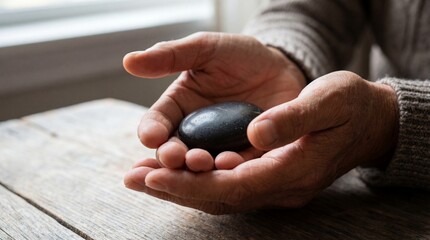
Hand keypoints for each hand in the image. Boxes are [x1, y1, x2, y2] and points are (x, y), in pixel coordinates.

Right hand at [123, 32, 305, 170]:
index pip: (156, 124)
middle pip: (174, 153)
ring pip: (202, 166)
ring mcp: (219, 148)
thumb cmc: (239, 56)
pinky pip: (236, 167)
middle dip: (172, 158)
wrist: (280, 68)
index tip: (152, 137)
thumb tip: (128, 61)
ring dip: (198, 169)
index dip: (151, 131)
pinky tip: (231, 164)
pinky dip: (231, 169)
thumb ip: (170, 56)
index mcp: (177, 109)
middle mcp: (194, 134)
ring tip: (202, 162)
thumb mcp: (206, 49)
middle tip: (176, 157)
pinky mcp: (246, 156)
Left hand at [124, 71, 398, 213]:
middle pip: (220, 197)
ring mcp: (277, 187)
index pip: (233, 185)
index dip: (191, 183)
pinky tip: (174, 172)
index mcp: (294, 170)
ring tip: (142, 177)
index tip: (154, 174)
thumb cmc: (350, 105)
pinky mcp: (271, 179)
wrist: (370, 122)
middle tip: (133, 178)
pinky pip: (228, 187)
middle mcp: (282, 187)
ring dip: (181, 189)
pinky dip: (198, 182)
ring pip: (220, 196)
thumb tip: (253, 135)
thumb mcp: (327, 100)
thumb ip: (292, 120)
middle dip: (175, 190)